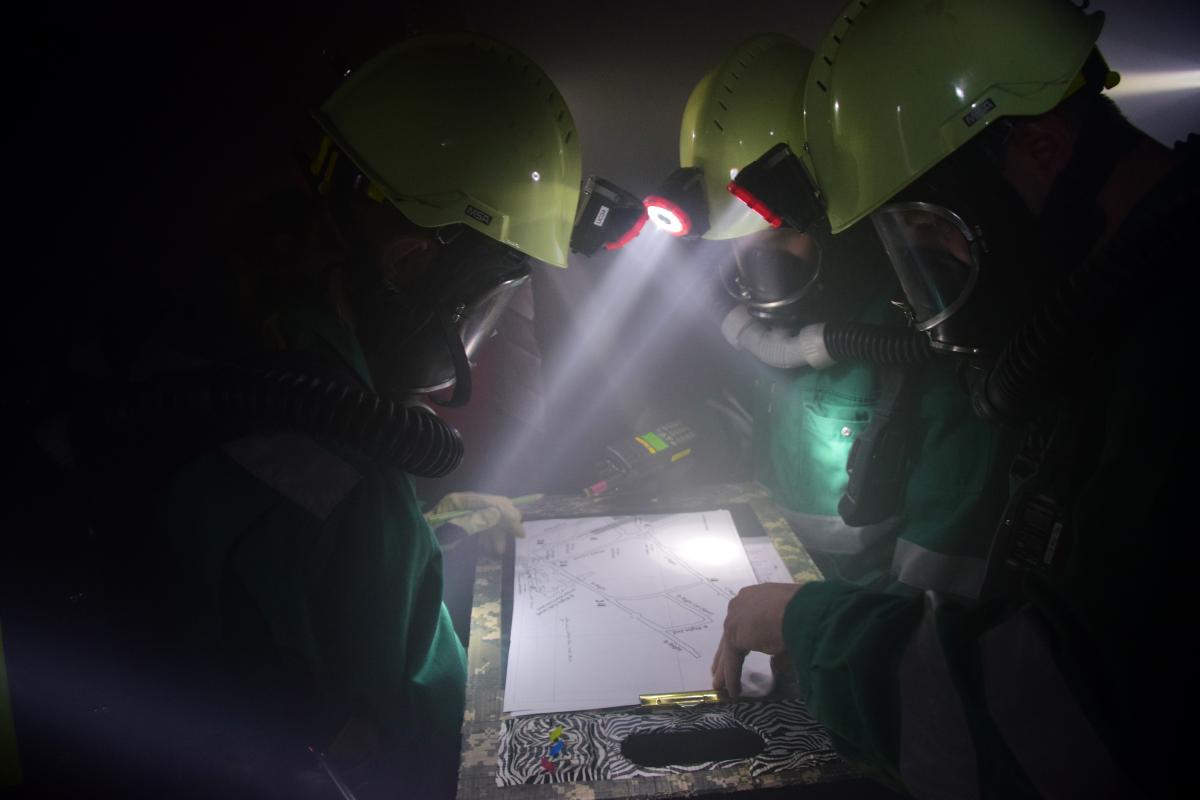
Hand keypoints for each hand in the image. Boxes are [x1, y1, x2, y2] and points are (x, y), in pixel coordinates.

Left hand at [424, 492, 537, 555]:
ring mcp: (464, 512)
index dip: (507, 513)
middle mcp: (464, 503)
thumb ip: (475, 521)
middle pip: (493, 506)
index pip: (490, 501)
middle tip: (518, 535)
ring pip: (490, 518)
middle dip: (507, 521)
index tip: (519, 529)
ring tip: (498, 550)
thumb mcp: (453, 530)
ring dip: (499, 532)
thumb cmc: (430, 538)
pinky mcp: (463, 523)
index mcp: (460, 500)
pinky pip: (484, 526)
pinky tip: (491, 549)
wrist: (413, 548)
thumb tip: (499, 514)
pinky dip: (491, 536)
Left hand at [711, 582, 802, 696]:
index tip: (741, 650)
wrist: (804, 610)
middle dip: (726, 654)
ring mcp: (735, 616)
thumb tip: (775, 667)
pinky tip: (733, 691)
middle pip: (732, 634)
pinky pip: (732, 659)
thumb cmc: (804, 615)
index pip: (746, 621)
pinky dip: (732, 676)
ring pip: (728, 648)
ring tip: (720, 685)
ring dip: (724, 668)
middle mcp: (742, 603)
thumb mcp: (791, 628)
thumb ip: (779, 647)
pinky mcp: (734, 633)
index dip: (743, 638)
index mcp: (757, 597)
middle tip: (720, 670)